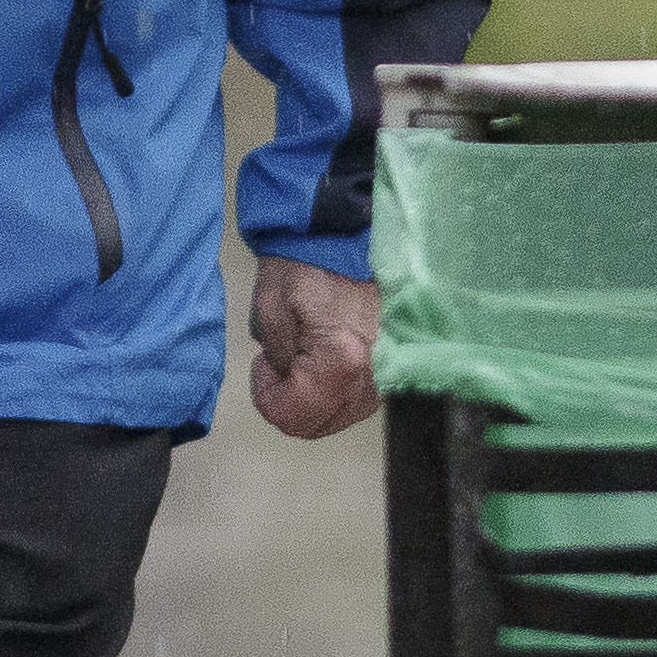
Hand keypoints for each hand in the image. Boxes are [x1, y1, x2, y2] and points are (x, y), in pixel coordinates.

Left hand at [250, 254, 379, 440]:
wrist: (343, 231)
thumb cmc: (303, 263)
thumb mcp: (269, 310)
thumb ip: (276, 359)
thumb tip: (285, 379)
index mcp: (340, 363)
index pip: (294, 418)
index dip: (267, 397)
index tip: (264, 365)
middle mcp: (372, 377)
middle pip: (318, 424)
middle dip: (291, 400)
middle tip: (281, 361)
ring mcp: (387, 373)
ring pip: (339, 416)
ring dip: (314, 397)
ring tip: (304, 355)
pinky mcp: (393, 363)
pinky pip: (358, 398)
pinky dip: (335, 388)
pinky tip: (324, 357)